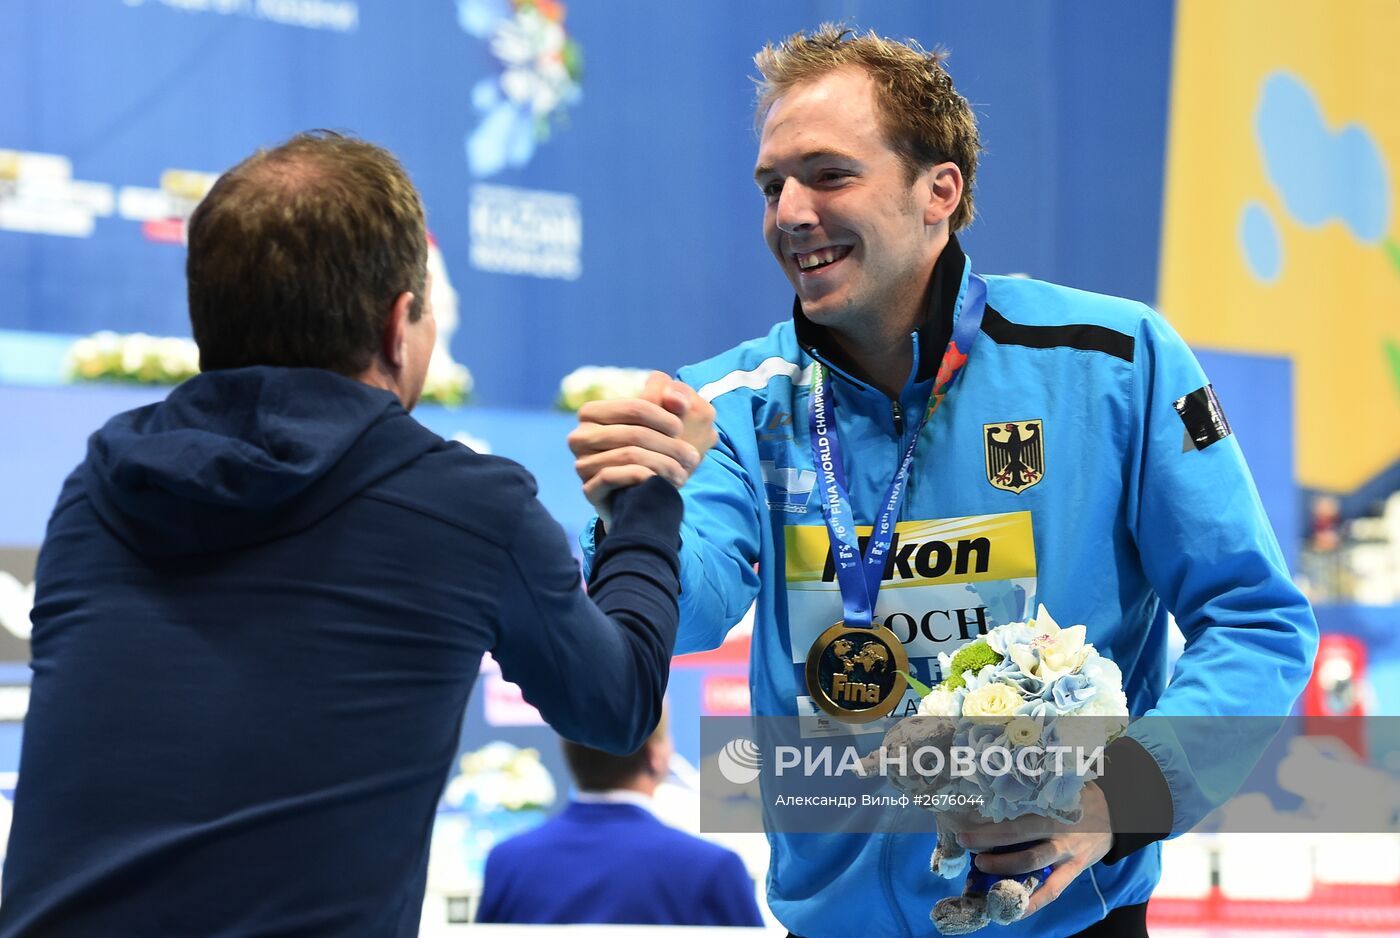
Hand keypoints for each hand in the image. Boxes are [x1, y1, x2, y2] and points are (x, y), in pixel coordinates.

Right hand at [566, 371, 715, 525]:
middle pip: (634, 434)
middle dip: (669, 446)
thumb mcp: (664, 421)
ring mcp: (581, 464)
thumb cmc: (651, 450)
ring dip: (663, 465)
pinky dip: (641, 477)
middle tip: (691, 457)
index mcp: (592, 412)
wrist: (639, 494)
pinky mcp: (588, 489)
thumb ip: (673, 399)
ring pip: (628, 455)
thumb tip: (678, 400)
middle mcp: (580, 436)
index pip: (635, 407)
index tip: (681, 430)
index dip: (664, 417)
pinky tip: (660, 483)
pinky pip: (612, 477)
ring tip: (682, 473)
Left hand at [954, 782, 1113, 918]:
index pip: (1016, 810)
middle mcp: (1057, 829)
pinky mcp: (1075, 869)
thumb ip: (1035, 790)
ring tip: (980, 866)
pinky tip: (1015, 910)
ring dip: (1004, 866)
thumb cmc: (1080, 797)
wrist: (1119, 813)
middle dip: (988, 839)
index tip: (966, 816)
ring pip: (1032, 861)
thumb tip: (997, 786)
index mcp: (1052, 806)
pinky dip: (1034, 901)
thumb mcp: (1060, 787)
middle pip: (1018, 834)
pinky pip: (1053, 889)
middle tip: (964, 840)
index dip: (992, 815)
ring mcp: (1066, 851)